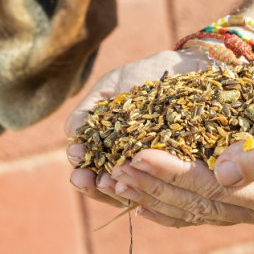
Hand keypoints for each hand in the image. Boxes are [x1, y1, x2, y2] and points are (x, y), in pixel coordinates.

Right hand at [65, 49, 209, 208]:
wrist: (181, 64)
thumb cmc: (140, 76)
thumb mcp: (108, 89)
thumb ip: (87, 111)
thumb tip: (71, 137)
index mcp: (112, 152)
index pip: (92, 173)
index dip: (83, 174)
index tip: (78, 164)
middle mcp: (133, 163)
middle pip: (110, 187)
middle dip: (95, 186)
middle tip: (89, 180)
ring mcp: (157, 166)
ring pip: (136, 189)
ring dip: (120, 189)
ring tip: (111, 180)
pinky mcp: (182, 162)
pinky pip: (167, 177)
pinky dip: (153, 178)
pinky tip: (140, 172)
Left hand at [70, 53, 253, 228]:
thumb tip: (226, 175)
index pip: (214, 189)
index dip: (172, 174)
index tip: (137, 154)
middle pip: (196, 203)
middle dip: (151, 186)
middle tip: (112, 170)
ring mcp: (248, 208)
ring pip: (189, 209)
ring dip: (149, 195)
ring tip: (111, 180)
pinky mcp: (234, 198)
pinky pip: (192, 206)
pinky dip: (162, 200)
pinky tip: (134, 193)